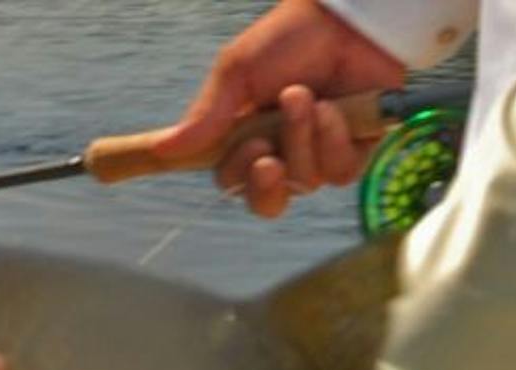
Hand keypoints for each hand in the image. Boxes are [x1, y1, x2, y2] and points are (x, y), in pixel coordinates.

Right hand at [153, 0, 404, 217]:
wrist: (343, 20)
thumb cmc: (286, 38)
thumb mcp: (236, 72)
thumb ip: (205, 117)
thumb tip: (161, 150)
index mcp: (246, 137)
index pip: (232, 180)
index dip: (237, 176)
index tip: (248, 147)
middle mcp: (280, 153)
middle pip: (266, 203)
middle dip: (266, 183)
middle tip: (267, 155)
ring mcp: (318, 155)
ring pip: (303, 183)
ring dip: (300, 138)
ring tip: (304, 95)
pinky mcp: (354, 153)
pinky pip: (339, 173)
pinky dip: (333, 140)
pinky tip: (333, 108)